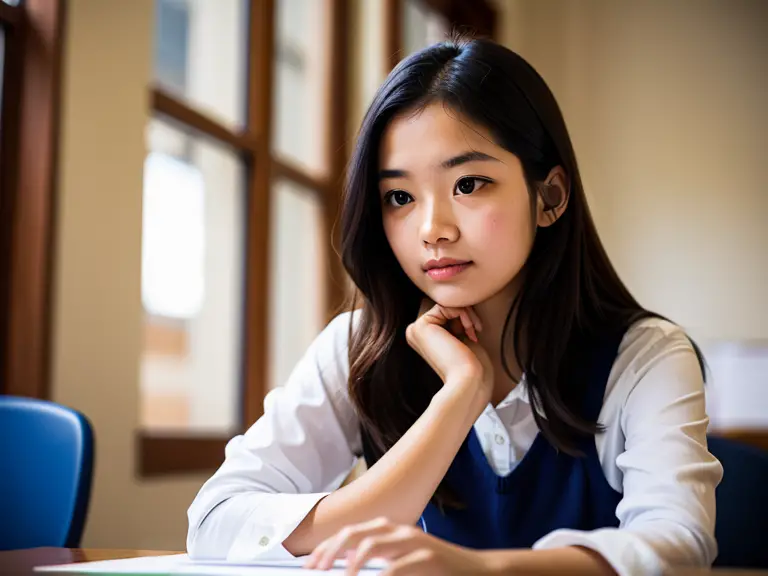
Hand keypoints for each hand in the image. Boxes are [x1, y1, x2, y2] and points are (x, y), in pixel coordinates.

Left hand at [303, 517, 495, 574]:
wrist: (475, 571)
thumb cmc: (434, 571)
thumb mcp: (400, 562)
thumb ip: (376, 560)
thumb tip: (345, 565)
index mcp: (389, 531)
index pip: (349, 532)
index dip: (326, 547)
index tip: (310, 564)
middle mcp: (398, 531)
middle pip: (355, 532)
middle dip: (331, 550)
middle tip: (318, 569)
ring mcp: (414, 541)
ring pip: (373, 543)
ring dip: (352, 562)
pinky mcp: (428, 556)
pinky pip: (398, 565)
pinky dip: (382, 575)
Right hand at [405, 300, 492, 402]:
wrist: (469, 381)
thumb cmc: (472, 366)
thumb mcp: (462, 338)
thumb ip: (455, 322)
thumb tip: (458, 303)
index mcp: (424, 338)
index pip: (446, 313)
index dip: (464, 317)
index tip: (475, 332)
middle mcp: (416, 333)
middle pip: (444, 306)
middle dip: (465, 313)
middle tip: (476, 330)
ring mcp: (416, 329)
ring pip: (446, 304)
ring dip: (466, 314)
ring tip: (472, 331)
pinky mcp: (421, 326)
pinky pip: (446, 305)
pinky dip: (462, 313)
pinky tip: (468, 331)